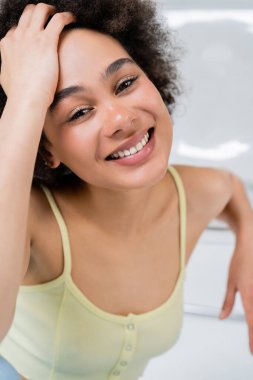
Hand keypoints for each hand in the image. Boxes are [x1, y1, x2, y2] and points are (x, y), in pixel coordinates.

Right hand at [0, 3, 74, 106]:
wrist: (26, 99)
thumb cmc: (19, 95)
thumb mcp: (6, 78)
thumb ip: (9, 70)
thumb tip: (12, 73)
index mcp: (8, 44)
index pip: (17, 29)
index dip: (28, 30)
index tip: (37, 34)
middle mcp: (18, 36)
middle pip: (28, 13)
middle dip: (40, 13)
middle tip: (50, 18)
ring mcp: (32, 37)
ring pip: (41, 10)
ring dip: (52, 10)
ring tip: (61, 16)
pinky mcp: (47, 41)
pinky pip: (58, 20)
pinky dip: (67, 17)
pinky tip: (72, 20)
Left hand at [219, 222, 252, 354]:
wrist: (251, 244)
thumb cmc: (240, 262)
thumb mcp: (230, 282)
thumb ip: (228, 302)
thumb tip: (223, 317)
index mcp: (249, 297)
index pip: (251, 324)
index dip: (252, 339)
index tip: (252, 351)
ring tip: (252, 336)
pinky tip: (252, 318)